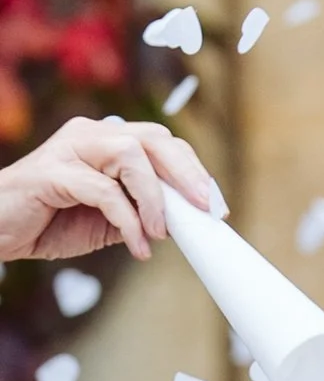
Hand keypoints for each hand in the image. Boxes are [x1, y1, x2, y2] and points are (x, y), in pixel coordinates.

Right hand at [0, 116, 222, 261]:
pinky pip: (103, 190)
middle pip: (153, 139)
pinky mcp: (50, 172)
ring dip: (154, 197)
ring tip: (160, 232)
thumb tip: (186, 219)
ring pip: (129, 155)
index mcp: (106, 140)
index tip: (215, 204)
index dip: (192, 170)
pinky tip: (138, 244)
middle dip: (185, 174)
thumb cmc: (51, 221)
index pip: (162, 143)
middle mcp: (89, 135)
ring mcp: (68, 149)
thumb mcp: (111, 219)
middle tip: (204, 209)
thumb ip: (144, 212)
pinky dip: (127, 219)